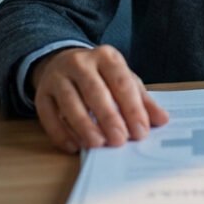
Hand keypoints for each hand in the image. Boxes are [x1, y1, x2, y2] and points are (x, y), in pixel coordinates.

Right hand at [30, 45, 168, 153]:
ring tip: (98, 144)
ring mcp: (58, 77)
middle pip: (95, 91)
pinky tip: (74, 146)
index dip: (131, 108)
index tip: (140, 131)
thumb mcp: (124, 81)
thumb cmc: (100, 76)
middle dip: (108, 117)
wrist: (62, 63)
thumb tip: (162, 120)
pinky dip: (61, 133)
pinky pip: (48, 115)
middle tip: (119, 140)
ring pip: (70, 102)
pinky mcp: (41, 93)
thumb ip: (142, 100)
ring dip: (84, 125)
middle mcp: (80, 63)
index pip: (121, 82)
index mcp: (106, 57)